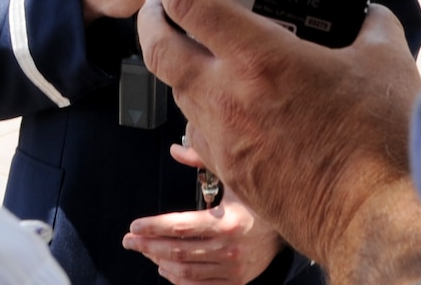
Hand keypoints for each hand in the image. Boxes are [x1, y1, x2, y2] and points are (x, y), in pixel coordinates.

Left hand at [123, 144, 282, 283]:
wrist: (291, 227)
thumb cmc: (259, 201)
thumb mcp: (235, 176)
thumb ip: (204, 160)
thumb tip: (176, 150)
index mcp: (228, 221)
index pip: (181, 226)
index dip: (154, 227)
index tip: (135, 226)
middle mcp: (229, 248)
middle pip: (178, 250)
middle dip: (148, 245)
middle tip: (130, 240)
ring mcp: (232, 268)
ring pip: (185, 270)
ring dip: (160, 261)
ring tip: (146, 250)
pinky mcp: (236, 280)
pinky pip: (198, 284)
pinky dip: (178, 278)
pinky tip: (166, 267)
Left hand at [138, 0, 420, 283]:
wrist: (375, 219)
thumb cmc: (381, 142)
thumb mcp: (387, 61)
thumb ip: (372, 25)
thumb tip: (369, 14)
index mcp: (260, 59)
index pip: (189, 1)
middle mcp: (228, 98)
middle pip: (157, 49)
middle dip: (150, 16)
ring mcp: (224, 141)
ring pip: (175, 93)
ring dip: (177, 64)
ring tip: (200, 48)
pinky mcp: (232, 175)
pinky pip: (199, 132)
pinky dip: (201, 108)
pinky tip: (229, 102)